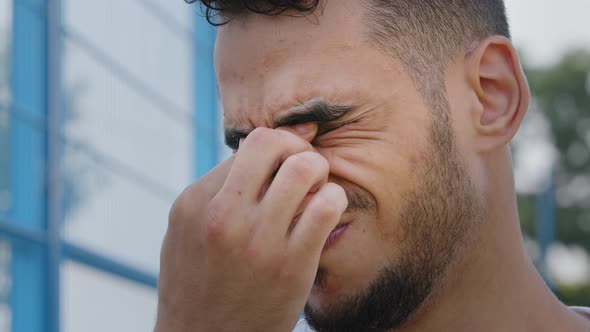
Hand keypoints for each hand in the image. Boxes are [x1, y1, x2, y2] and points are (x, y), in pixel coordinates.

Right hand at [154, 124, 347, 331]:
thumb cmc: (198, 282)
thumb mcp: (186, 230)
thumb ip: (215, 190)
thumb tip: (259, 152)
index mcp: (195, 202)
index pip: (248, 145)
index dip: (274, 150)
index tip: (282, 166)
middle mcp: (223, 215)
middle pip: (273, 142)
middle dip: (296, 147)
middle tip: (302, 168)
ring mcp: (258, 240)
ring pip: (305, 167)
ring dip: (318, 172)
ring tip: (314, 190)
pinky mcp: (292, 264)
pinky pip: (327, 205)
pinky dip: (333, 200)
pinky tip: (324, 214)